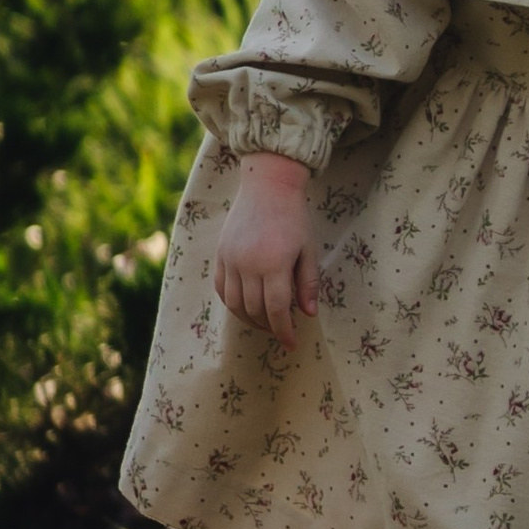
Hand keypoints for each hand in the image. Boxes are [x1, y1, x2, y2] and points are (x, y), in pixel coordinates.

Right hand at [213, 153, 319, 348]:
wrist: (267, 186)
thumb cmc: (294, 217)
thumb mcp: (308, 249)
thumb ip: (308, 283)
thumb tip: (309, 314)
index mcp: (274, 264)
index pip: (276, 310)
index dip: (283, 330)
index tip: (291, 343)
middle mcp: (247, 265)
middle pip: (254, 310)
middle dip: (269, 326)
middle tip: (282, 330)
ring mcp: (230, 260)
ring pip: (234, 304)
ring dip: (249, 319)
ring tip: (265, 322)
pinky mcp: (220, 254)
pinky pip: (221, 289)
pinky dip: (232, 303)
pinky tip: (246, 306)